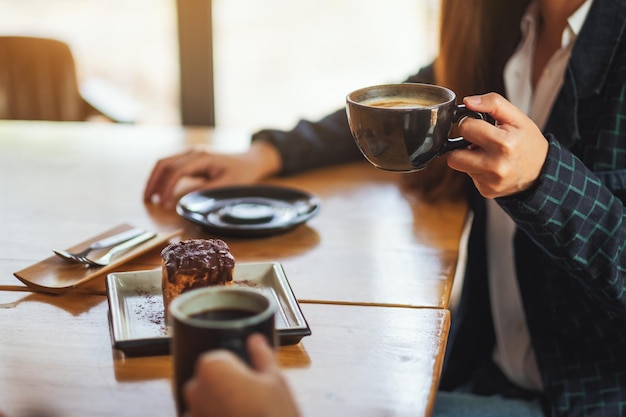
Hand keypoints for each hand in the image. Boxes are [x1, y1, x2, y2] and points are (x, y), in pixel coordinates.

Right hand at [144, 140, 281, 208]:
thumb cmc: (241, 173)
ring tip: (148, 198)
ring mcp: (190, 154)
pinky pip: (170, 167)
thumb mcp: (227, 185)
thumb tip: (183, 200)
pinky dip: (162, 178)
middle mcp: (193, 152)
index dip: (167, 188)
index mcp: (202, 157)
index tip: (162, 205)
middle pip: (164, 163)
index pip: (177, 171)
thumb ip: (205, 191)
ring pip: (164, 163)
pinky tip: (158, 192)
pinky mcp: (190, 160)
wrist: (250, 161)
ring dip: (154, 179)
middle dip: (153, 182)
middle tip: (146, 200)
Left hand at [183, 334, 299, 416]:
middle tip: (251, 399)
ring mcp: (191, 413)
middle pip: (209, 380)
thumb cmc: (271, 414)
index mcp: (213, 368)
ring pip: (205, 403)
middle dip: (226, 387)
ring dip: (218, 406)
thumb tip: (256, 341)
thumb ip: (262, 356)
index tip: (250, 379)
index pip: (219, 358)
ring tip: (246, 413)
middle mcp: (195, 389)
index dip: (237, 368)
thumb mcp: (275, 380)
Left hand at [446, 93, 548, 198]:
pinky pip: (468, 176)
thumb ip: (493, 103)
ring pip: (458, 165)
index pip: (465, 128)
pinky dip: (476, 169)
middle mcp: (496, 166)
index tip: (477, 124)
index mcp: (504, 143)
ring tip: (485, 153)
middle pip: (453, 155)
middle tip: (477, 140)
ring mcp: (490, 181)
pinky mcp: (486, 191)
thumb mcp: (517, 118)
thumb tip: (467, 102)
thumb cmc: (527, 142)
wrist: (542, 172)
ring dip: (467, 157)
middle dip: (462, 144)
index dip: (469, 123)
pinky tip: (490, 166)